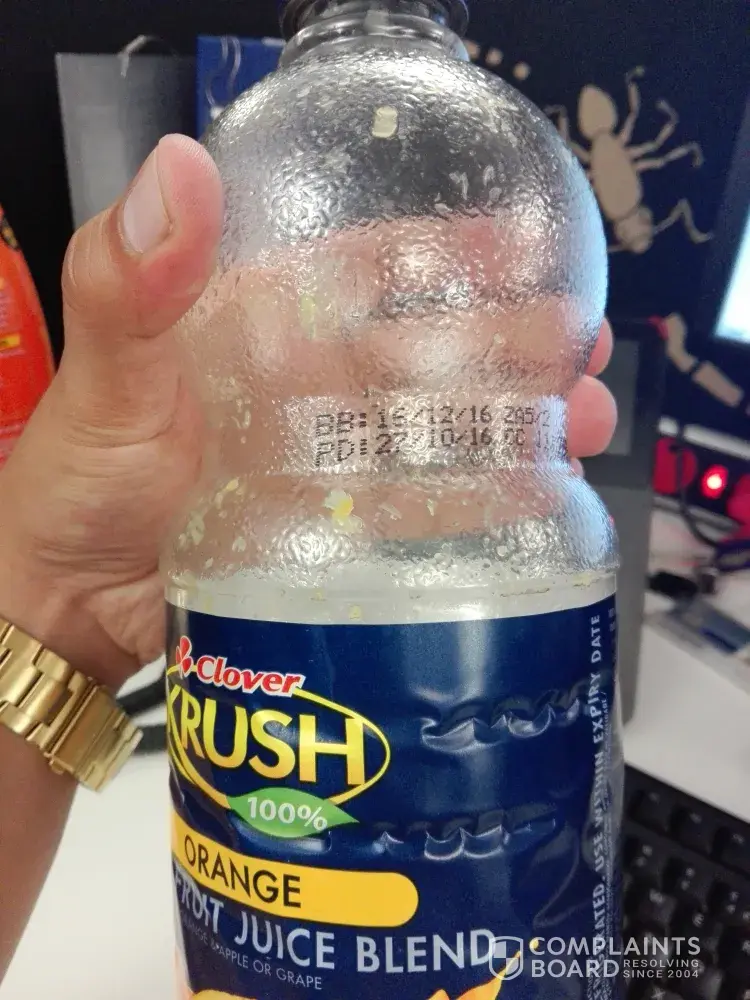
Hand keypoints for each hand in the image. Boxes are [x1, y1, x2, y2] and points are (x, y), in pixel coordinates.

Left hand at [0, 135, 614, 689]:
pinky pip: (419, 505)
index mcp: (262, 324)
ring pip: (438, 426)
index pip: (367, 266)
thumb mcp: (107, 374)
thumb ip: (132, 282)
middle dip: (510, 343)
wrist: (69, 600)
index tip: (526, 245)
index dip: (448, 251)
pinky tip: (540, 492)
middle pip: (426, 350)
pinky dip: (480, 498)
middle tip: (582, 347)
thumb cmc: (77, 479)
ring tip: (587, 420)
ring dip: (516, 420)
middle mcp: (308, 385)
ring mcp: (328, 458)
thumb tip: (179, 170)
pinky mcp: (338, 526)